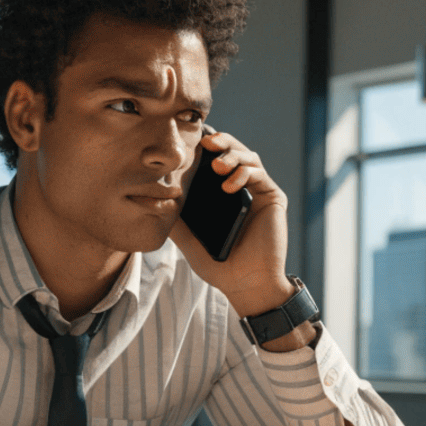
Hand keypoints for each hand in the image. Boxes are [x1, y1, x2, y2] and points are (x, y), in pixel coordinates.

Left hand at [169, 131, 296, 320]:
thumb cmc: (219, 266)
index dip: (205, 148)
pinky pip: (259, 174)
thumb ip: (175, 220)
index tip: (189, 143)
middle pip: (234, 152)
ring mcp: (259, 192)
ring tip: (217, 164)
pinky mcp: (273, 197)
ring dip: (232, 154)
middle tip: (206, 141)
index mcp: (223, 195)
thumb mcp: (188, 240)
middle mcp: (243, 188)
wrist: (246, 284)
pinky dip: (244, 173)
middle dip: (221, 141)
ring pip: (249, 157)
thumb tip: (152, 200)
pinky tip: (228, 185)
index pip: (215, 161)